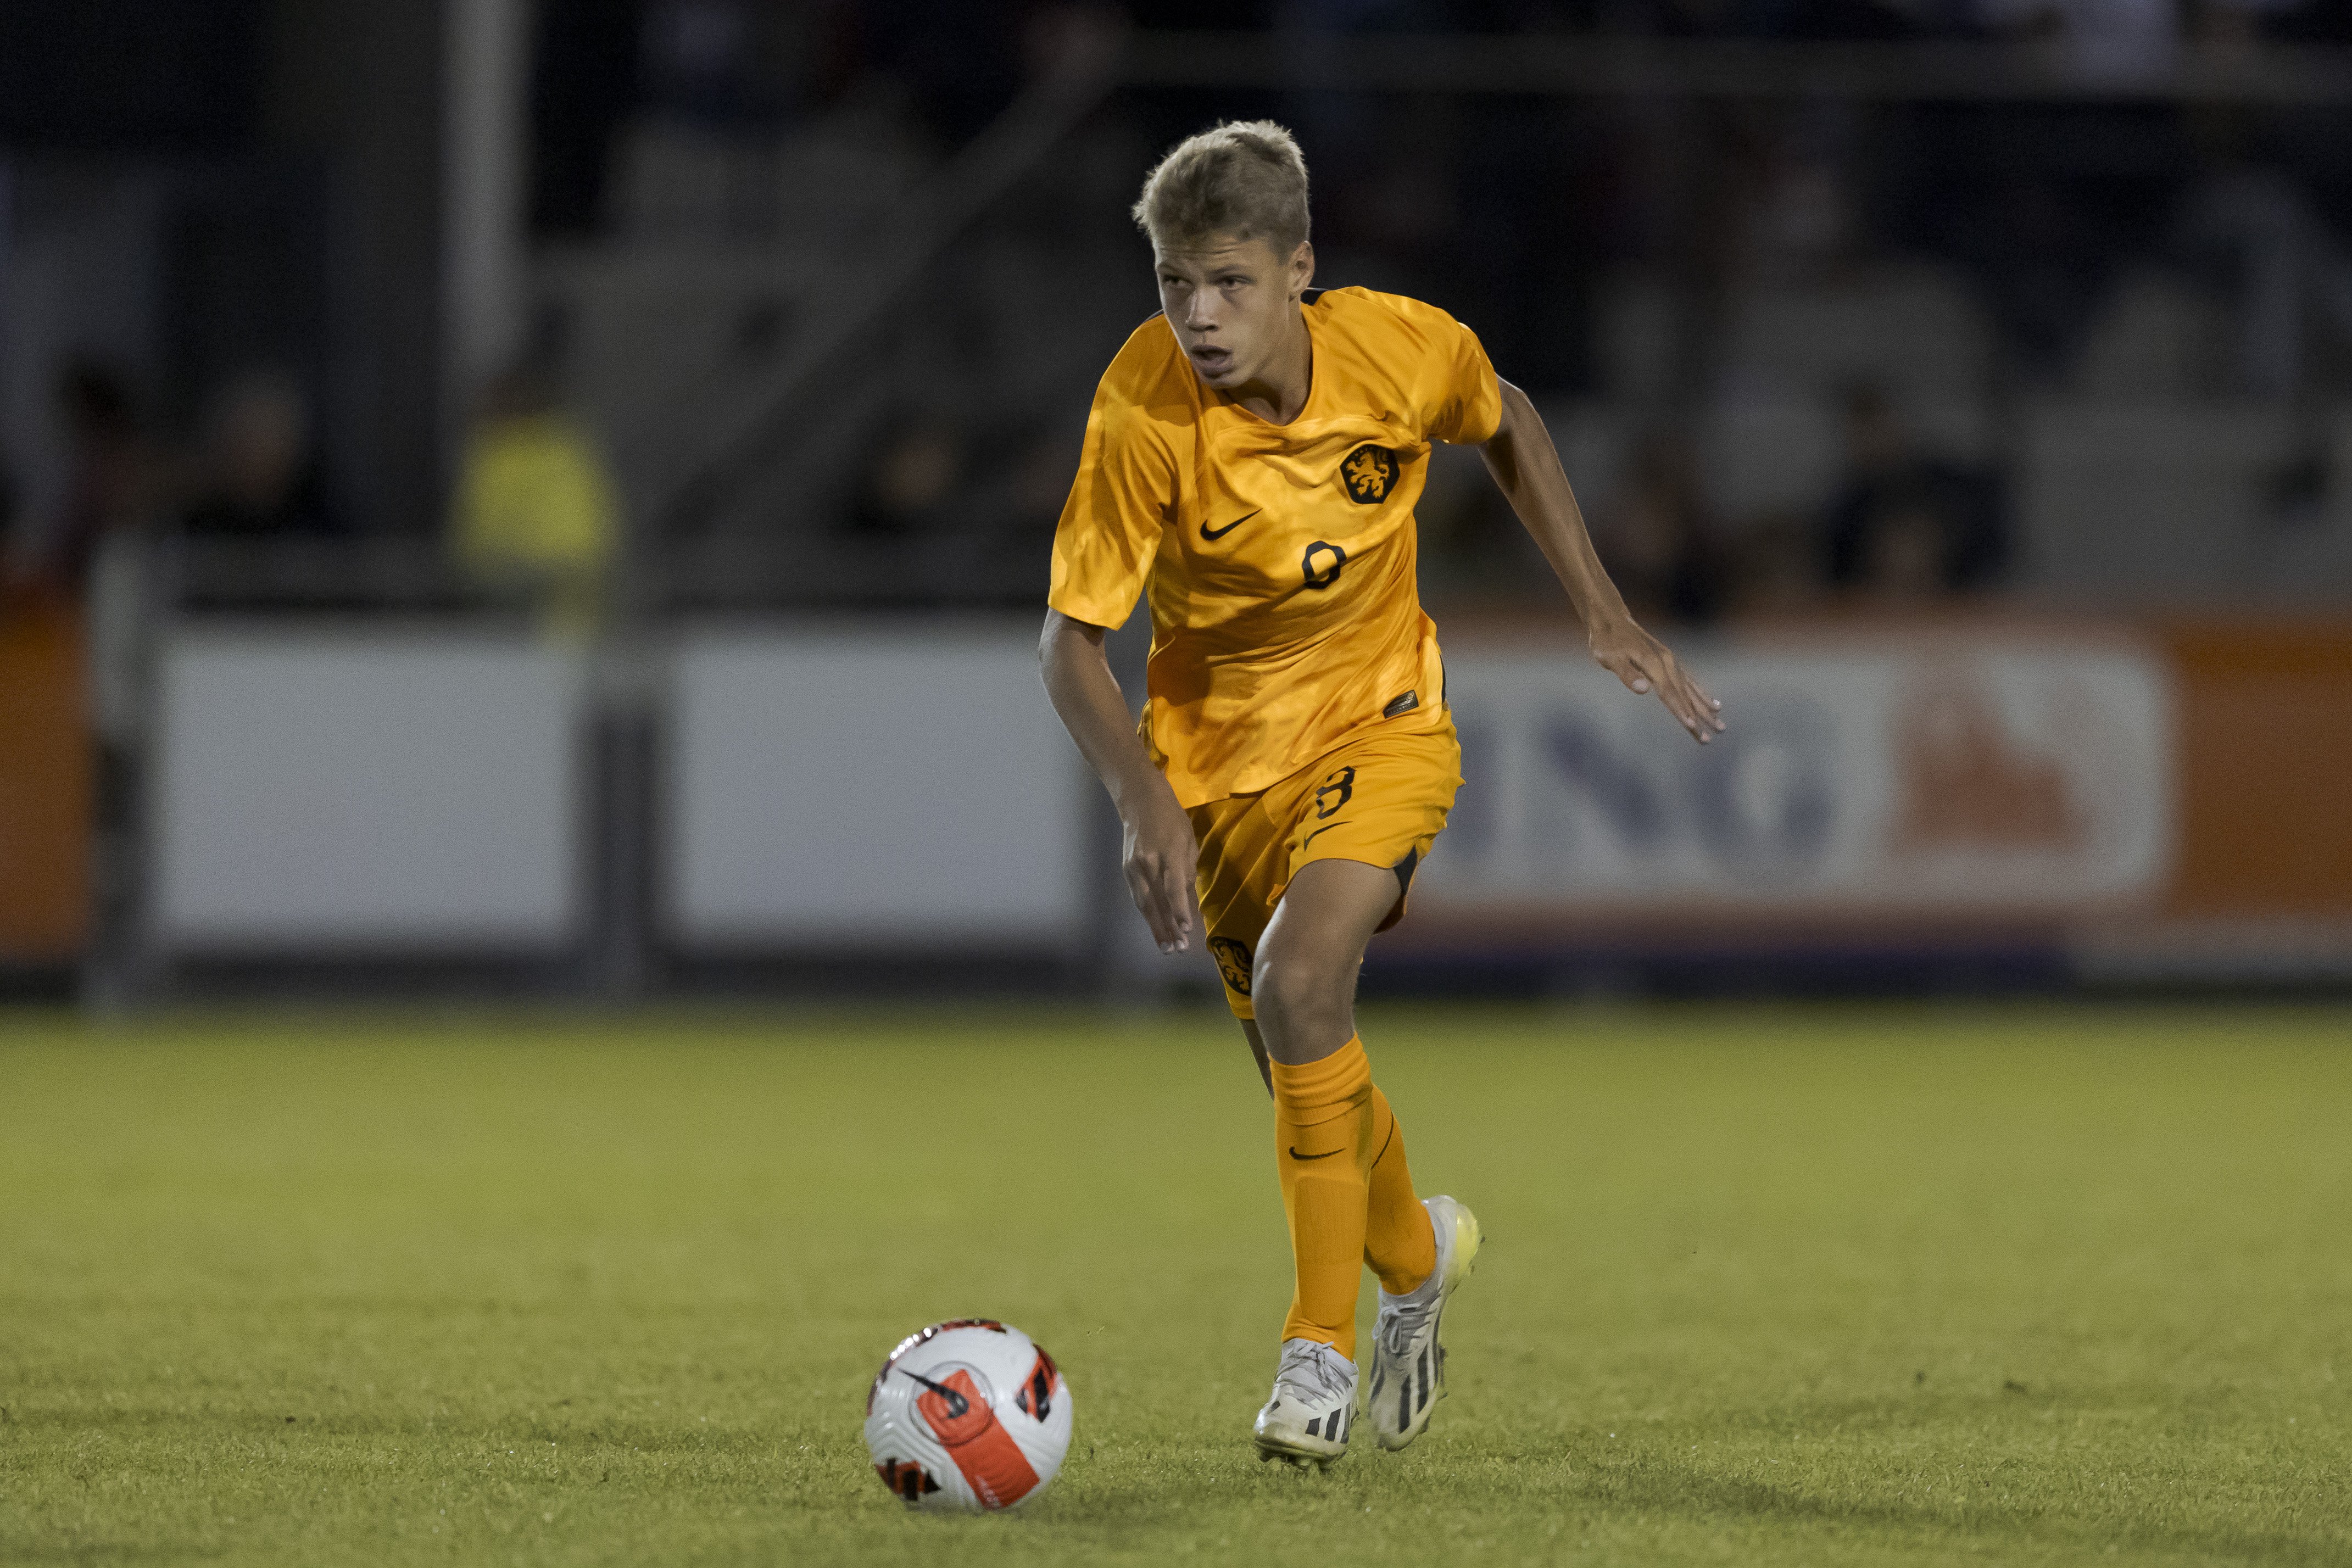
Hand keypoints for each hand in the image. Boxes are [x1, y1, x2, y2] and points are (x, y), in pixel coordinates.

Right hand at [1120, 780, 1199, 952]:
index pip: (1174, 888)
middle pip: (1157, 901)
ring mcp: (1134, 866)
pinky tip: (1155, 927)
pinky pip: (1138, 896)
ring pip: (1145, 903)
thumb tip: (1186, 897)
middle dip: (1167, 928)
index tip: (1186, 930)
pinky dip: (1147, 913)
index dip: (1180, 910)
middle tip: (1176, 950)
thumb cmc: (1171, 816)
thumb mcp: (1188, 839)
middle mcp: (1148, 862)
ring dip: (1156, 927)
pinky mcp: (1126, 869)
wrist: (1139, 799)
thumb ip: (1187, 869)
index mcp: (1168, 852)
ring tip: (1166, 947)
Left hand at [1589, 615, 1724, 743]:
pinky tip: (1712, 704)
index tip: (1693, 726)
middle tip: (1715, 734)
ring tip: (1720, 725)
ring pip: (1691, 690)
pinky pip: (1690, 682)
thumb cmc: (1607, 642)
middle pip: (1685, 695)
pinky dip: (1702, 694)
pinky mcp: (1670, 662)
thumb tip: (1643, 689)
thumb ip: (1627, 674)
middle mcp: (1667, 664)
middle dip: (1700, 717)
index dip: (1680, 711)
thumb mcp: (1609, 658)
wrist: (1612, 620)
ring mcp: (1671, 662)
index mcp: (1653, 665)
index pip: (1669, 693)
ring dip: (1706, 709)